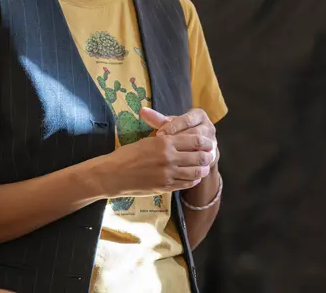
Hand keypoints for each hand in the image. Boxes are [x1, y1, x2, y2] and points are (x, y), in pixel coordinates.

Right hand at [96, 128, 216, 198]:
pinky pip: (186, 183)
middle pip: (198, 156)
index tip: (209, 141)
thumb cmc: (128, 154)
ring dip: (202, 169)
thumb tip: (180, 139)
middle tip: (211, 154)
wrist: (114, 174)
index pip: (193, 140)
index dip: (204, 141)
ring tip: (205, 166)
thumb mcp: (147, 141)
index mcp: (164, 141)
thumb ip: (165, 140)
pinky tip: (194, 177)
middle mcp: (169, 157)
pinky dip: (193, 180)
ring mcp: (168, 174)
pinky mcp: (166, 187)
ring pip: (195, 172)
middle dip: (207, 155)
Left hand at [140, 107, 217, 162]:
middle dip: (177, 141)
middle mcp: (209, 127)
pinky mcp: (212, 156)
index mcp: (199, 115)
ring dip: (184, 154)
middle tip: (162, 148)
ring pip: (199, 149)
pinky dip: (189, 164)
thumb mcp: (171, 124)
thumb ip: (158, 119)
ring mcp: (212, 142)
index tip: (159, 134)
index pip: (186, 120)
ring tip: (168, 158)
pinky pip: (201, 160)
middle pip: (194, 134)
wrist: (197, 148)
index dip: (172, 127)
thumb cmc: (179, 132)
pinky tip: (176, 168)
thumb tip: (143, 111)